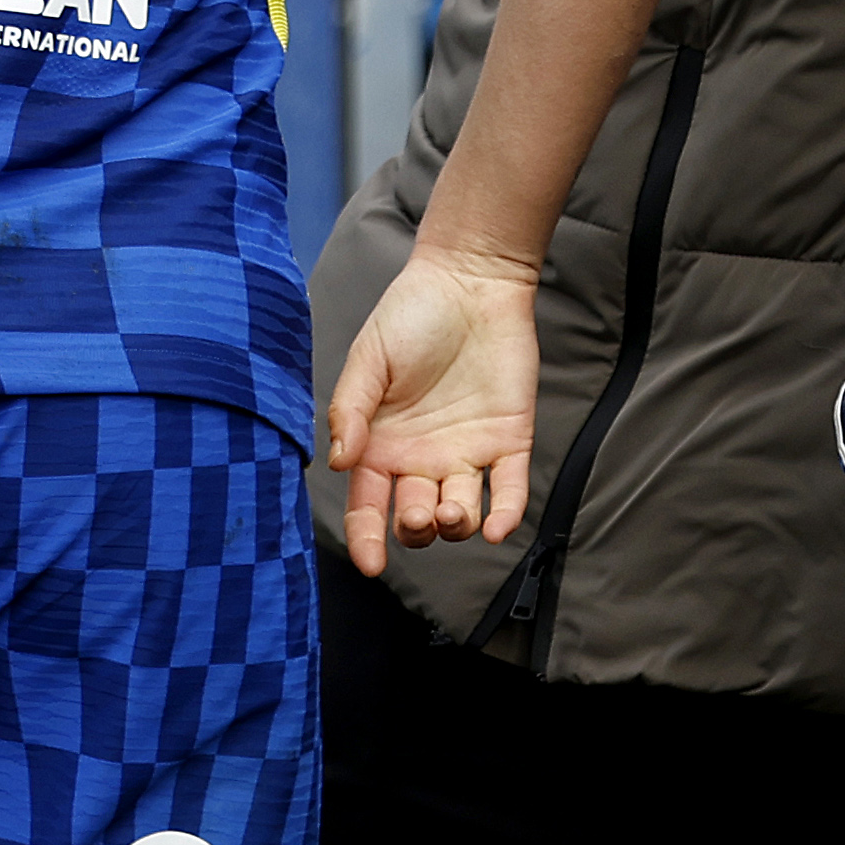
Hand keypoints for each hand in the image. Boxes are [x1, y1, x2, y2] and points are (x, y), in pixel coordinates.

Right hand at [321, 248, 541, 575]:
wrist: (470, 280)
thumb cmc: (411, 316)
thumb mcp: (368, 359)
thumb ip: (350, 409)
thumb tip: (335, 460)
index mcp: (381, 446)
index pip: (369, 506)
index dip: (367, 538)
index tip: (370, 564)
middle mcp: (422, 459)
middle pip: (414, 518)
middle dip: (414, 529)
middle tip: (417, 515)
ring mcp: (466, 452)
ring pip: (460, 513)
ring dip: (455, 525)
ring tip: (450, 513)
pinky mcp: (509, 440)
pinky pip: (509, 489)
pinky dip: (506, 514)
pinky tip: (496, 528)